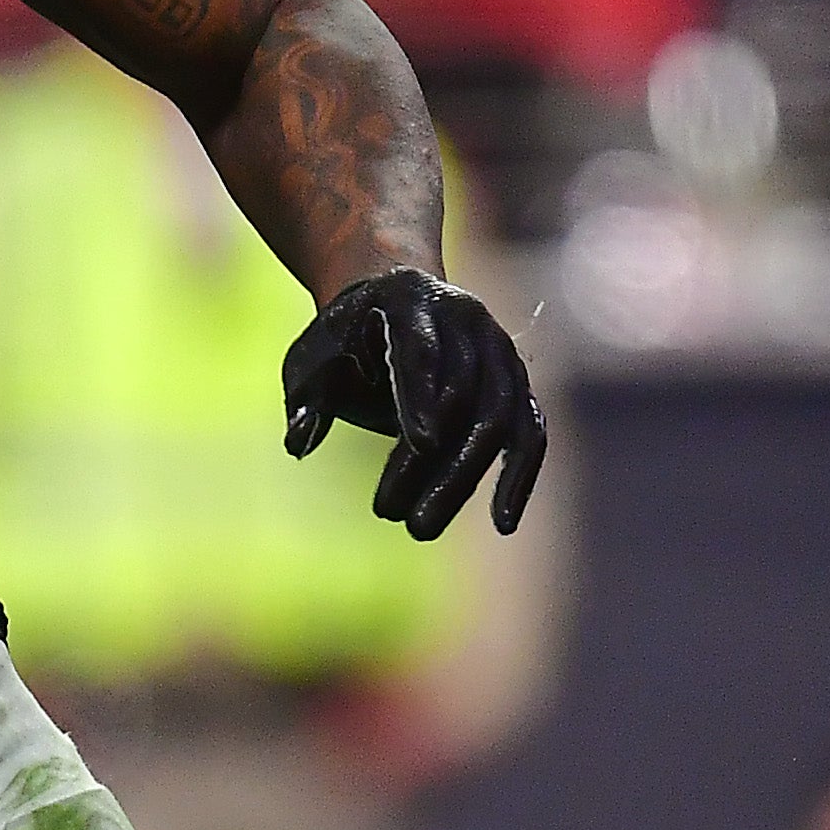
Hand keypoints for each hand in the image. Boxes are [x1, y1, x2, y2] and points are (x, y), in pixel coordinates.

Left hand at [280, 266, 548, 538]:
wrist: (391, 301)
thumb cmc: (343, 338)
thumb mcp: (312, 358)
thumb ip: (307, 396)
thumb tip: (299, 442)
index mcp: (412, 301)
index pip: (422, 350)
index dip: (422, 396)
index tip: (420, 445)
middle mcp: (467, 320)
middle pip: (464, 393)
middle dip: (432, 460)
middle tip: (393, 516)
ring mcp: (499, 351)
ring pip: (498, 418)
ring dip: (462, 478)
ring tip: (421, 528)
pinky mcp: (515, 384)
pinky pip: (530, 431)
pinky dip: (520, 475)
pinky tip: (503, 522)